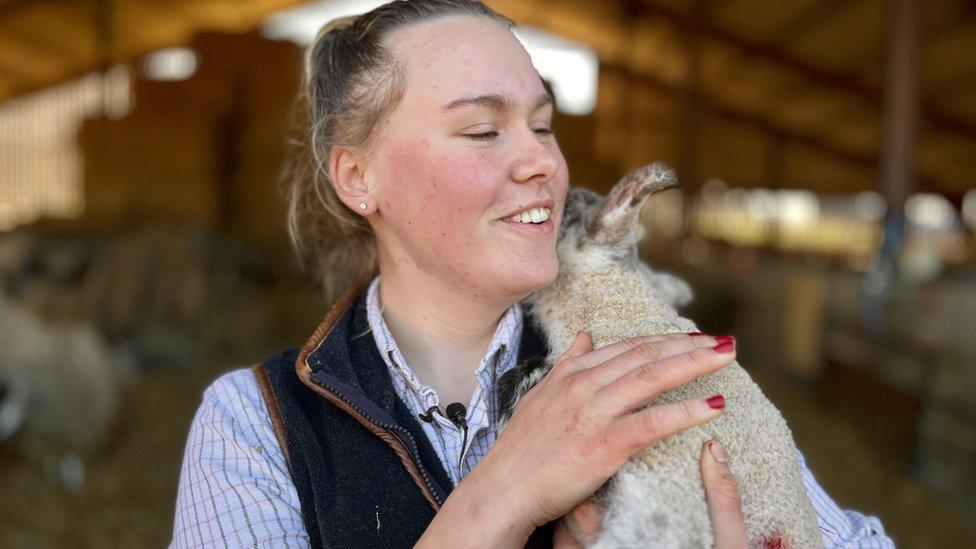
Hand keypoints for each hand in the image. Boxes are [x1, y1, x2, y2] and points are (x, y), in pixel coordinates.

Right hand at [466, 329, 735, 539]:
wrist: (502, 489)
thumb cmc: (522, 450)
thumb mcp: (542, 396)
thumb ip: (568, 365)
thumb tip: (586, 335)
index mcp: (571, 374)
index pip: (626, 347)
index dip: (664, 339)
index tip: (693, 336)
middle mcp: (583, 385)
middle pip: (645, 355)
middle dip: (688, 345)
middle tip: (722, 341)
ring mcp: (592, 412)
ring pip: (652, 378)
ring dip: (694, 364)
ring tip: (726, 357)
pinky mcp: (602, 444)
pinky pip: (652, 421)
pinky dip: (686, 410)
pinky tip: (713, 405)